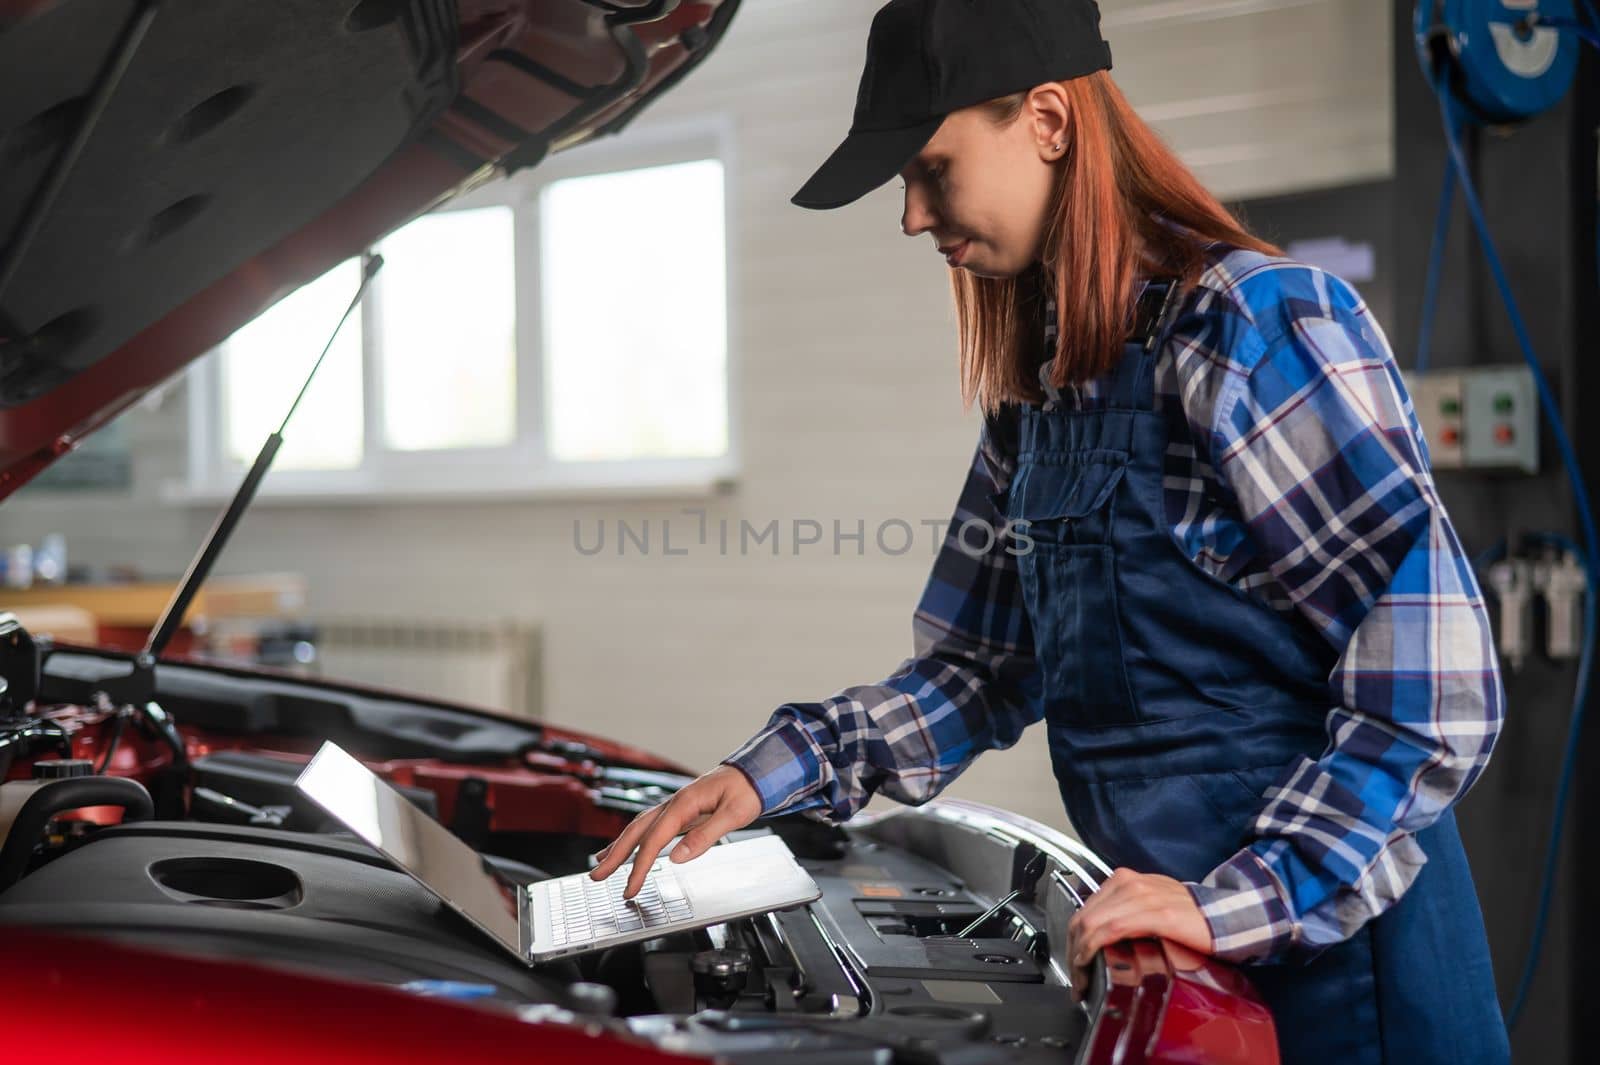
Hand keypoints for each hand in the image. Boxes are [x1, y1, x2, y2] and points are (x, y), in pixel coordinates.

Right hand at [588, 764, 763, 898]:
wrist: (756, 772)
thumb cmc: (747, 790)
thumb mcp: (734, 814)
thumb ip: (705, 835)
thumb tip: (678, 857)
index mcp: (684, 803)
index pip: (654, 840)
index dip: (639, 866)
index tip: (630, 887)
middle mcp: (674, 803)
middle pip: (637, 831)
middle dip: (615, 855)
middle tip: (597, 876)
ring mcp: (675, 806)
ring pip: (640, 827)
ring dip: (620, 846)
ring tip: (602, 863)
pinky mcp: (681, 810)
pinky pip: (651, 826)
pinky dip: (636, 838)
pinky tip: (630, 846)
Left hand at [1066, 867, 1212, 1000]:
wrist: (1227, 917)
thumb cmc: (1190, 916)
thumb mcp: (1149, 906)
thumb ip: (1123, 913)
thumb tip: (1097, 936)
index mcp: (1125, 880)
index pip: (1084, 910)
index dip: (1072, 940)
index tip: (1073, 964)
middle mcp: (1129, 883)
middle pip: (1082, 918)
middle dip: (1071, 952)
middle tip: (1075, 980)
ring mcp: (1142, 896)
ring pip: (1091, 923)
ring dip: (1079, 956)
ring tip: (1082, 980)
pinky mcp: (1157, 914)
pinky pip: (1112, 929)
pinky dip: (1095, 947)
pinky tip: (1092, 962)